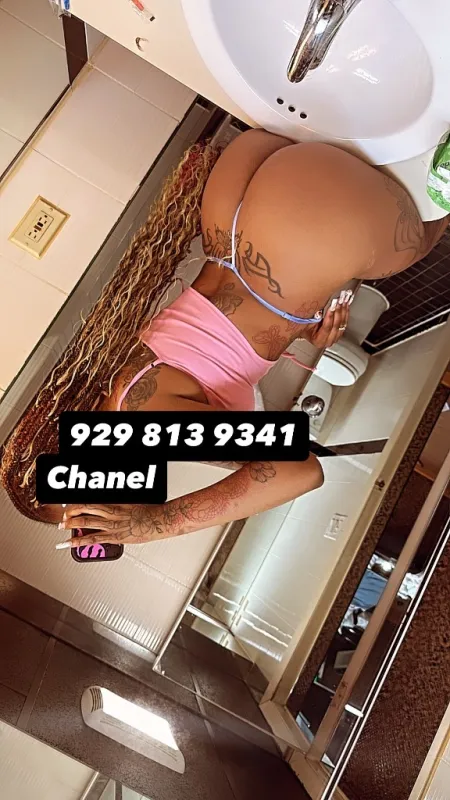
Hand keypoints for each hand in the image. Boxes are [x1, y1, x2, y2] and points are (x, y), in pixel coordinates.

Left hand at [57, 503, 174, 546]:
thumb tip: (109, 505)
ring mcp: (110, 526)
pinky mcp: (114, 537)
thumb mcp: (131, 502)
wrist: (158, 521)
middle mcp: (109, 513)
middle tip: (62, 517)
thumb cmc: (149, 511)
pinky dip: (78, 542)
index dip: (76, 504)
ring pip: (85, 523)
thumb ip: (118, 504)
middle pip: (84, 511)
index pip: (89, 501)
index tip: (69, 506)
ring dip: (70, 525)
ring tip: (61, 527)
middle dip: (70, 514)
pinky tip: (69, 544)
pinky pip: (92, 540)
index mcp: (113, 503)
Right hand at [301, 290, 350, 348]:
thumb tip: (320, 309)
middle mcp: (328, 341)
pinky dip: (345, 313)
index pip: (327, 327)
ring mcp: (335, 338)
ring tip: (343, 300)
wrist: (306, 329)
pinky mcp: (340, 332)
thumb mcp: (305, 323)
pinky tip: (345, 305)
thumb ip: (313, 318)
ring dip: (343, 311)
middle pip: (336, 325)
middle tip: (339, 301)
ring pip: (342, 323)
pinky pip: (345, 322)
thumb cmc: (303, 326)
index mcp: (319, 341)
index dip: (330, 316)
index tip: (332, 306)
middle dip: (338, 311)